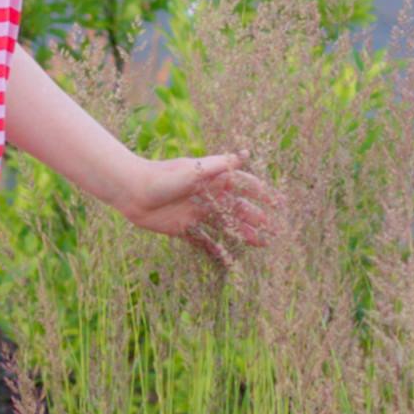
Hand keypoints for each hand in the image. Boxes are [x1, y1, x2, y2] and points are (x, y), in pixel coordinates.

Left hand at [121, 151, 279, 267]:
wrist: (133, 191)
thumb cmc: (163, 177)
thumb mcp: (194, 169)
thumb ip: (220, 165)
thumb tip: (246, 154)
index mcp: (213, 179)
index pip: (244, 186)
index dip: (263, 194)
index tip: (281, 204)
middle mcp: (207, 196)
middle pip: (238, 208)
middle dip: (257, 218)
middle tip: (275, 232)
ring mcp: (196, 212)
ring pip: (225, 225)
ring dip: (242, 234)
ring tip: (260, 244)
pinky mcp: (183, 227)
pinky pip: (202, 241)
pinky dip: (215, 250)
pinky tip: (229, 260)